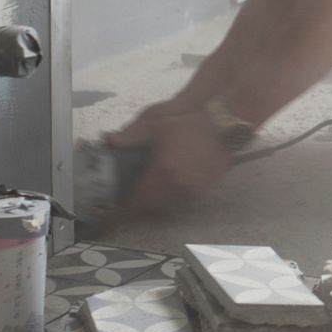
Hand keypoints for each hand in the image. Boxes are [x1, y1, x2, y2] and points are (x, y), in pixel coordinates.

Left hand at [105, 99, 233, 216]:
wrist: (223, 126)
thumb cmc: (189, 124)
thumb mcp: (157, 124)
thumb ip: (131, 135)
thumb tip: (108, 141)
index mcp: (163, 171)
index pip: (139, 197)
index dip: (126, 203)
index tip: (118, 202)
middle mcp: (178, 186)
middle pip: (152, 207)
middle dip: (139, 206)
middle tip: (131, 199)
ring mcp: (193, 190)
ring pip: (168, 207)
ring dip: (156, 204)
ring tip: (148, 194)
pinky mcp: (204, 190)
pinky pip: (182, 201)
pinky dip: (172, 198)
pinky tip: (169, 187)